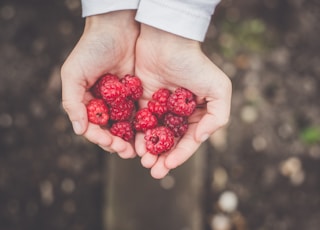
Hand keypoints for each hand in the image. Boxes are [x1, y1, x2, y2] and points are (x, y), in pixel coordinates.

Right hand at [61, 11, 138, 157]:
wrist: (117, 27)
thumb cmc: (91, 49)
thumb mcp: (73, 73)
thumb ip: (72, 102)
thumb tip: (79, 130)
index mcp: (88, 102)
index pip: (92, 127)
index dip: (100, 138)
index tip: (111, 143)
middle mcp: (105, 104)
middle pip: (111, 131)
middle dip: (118, 144)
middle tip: (128, 152)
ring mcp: (122, 101)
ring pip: (127, 126)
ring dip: (132, 140)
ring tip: (140, 150)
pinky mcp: (139, 95)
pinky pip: (142, 114)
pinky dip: (145, 126)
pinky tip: (151, 134)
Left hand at [134, 25, 231, 178]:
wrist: (166, 41)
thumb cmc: (194, 63)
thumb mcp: (219, 88)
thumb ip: (218, 116)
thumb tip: (200, 138)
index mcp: (196, 113)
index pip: (188, 140)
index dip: (180, 155)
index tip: (169, 166)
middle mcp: (177, 114)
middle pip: (169, 142)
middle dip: (162, 158)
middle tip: (154, 171)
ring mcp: (159, 108)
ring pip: (153, 136)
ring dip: (148, 151)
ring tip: (144, 161)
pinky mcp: (142, 101)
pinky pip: (139, 123)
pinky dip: (137, 136)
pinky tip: (134, 145)